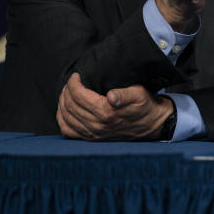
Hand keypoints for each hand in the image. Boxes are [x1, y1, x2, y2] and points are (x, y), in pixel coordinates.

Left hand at [56, 73, 173, 139]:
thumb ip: (125, 94)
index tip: (76, 75)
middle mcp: (97, 125)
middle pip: (70, 105)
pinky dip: (62, 119)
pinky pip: (68, 130)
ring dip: (63, 102)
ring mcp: (93, 134)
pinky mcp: (92, 138)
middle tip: (71, 82)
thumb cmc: (144, 106)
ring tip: (68, 92)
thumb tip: (112, 96)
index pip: (78, 96)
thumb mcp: (139, 94)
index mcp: (106, 113)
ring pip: (66, 117)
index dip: (73, 83)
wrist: (151, 123)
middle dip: (67, 90)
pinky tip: (65, 110)